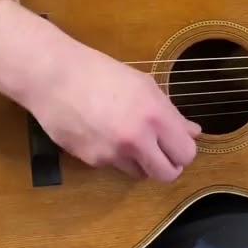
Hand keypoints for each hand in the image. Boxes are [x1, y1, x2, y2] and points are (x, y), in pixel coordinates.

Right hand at [23, 46, 201, 181]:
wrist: (54, 76)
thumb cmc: (101, 73)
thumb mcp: (143, 86)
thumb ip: (170, 114)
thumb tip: (193, 132)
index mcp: (155, 115)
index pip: (186, 154)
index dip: (183, 152)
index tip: (176, 145)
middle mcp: (137, 138)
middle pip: (168, 174)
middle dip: (168, 166)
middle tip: (160, 153)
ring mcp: (113, 153)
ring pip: (140, 173)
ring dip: (140, 162)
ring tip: (126, 137)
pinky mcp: (92, 160)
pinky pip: (113, 165)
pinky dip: (113, 155)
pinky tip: (101, 132)